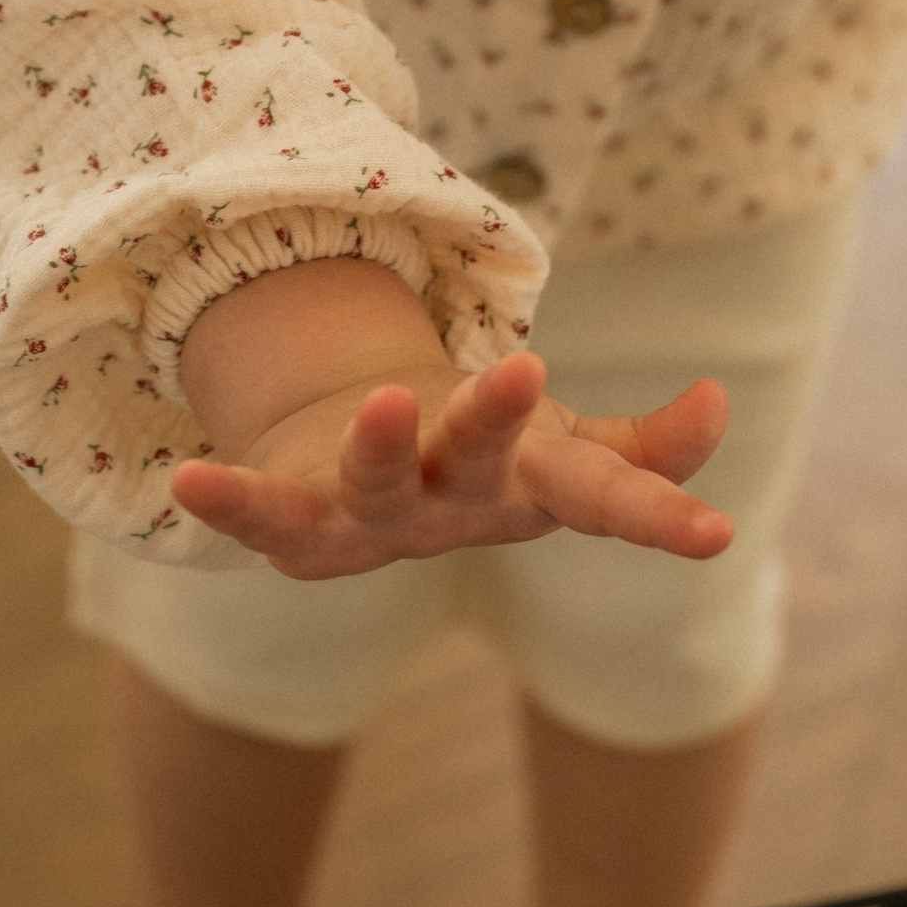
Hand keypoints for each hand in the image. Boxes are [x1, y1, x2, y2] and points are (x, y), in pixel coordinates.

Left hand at [171, 348, 735, 578]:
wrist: (360, 489)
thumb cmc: (483, 462)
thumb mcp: (566, 450)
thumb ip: (647, 448)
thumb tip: (720, 403)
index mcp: (527, 486)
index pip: (604, 496)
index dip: (659, 513)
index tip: (717, 534)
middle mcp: (452, 507)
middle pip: (479, 465)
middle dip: (498, 419)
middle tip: (526, 372)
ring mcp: (372, 519)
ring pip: (378, 487)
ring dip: (382, 443)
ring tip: (390, 396)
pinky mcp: (295, 521)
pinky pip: (260, 516)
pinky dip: (224, 502)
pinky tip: (187, 478)